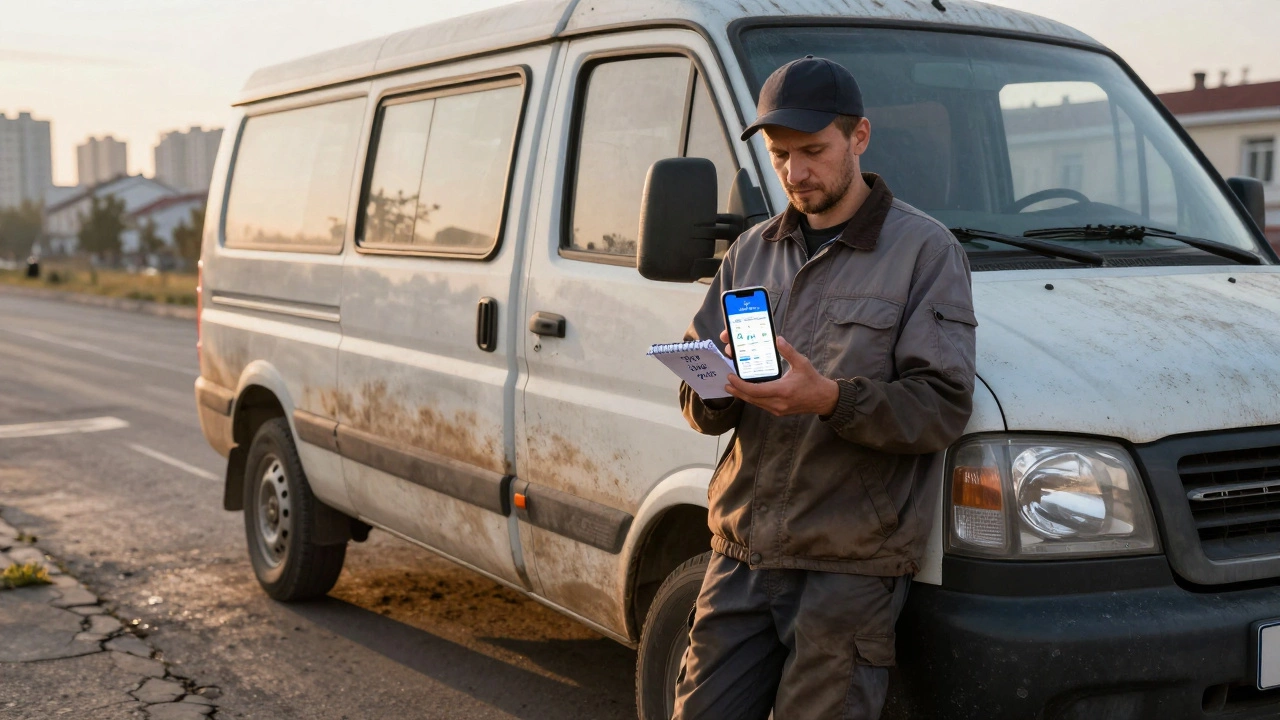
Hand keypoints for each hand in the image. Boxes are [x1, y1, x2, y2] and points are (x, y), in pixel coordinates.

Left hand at [721, 334, 839, 416]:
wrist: (823, 399)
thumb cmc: (813, 380)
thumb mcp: (802, 363)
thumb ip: (788, 351)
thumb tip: (778, 339)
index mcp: (783, 390)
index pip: (756, 390)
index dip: (741, 385)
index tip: (731, 377)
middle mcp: (778, 402)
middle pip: (752, 399)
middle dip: (737, 391)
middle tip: (726, 383)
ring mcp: (778, 409)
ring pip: (755, 403)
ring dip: (743, 395)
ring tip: (732, 387)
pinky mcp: (779, 412)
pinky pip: (761, 405)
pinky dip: (752, 398)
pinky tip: (746, 392)